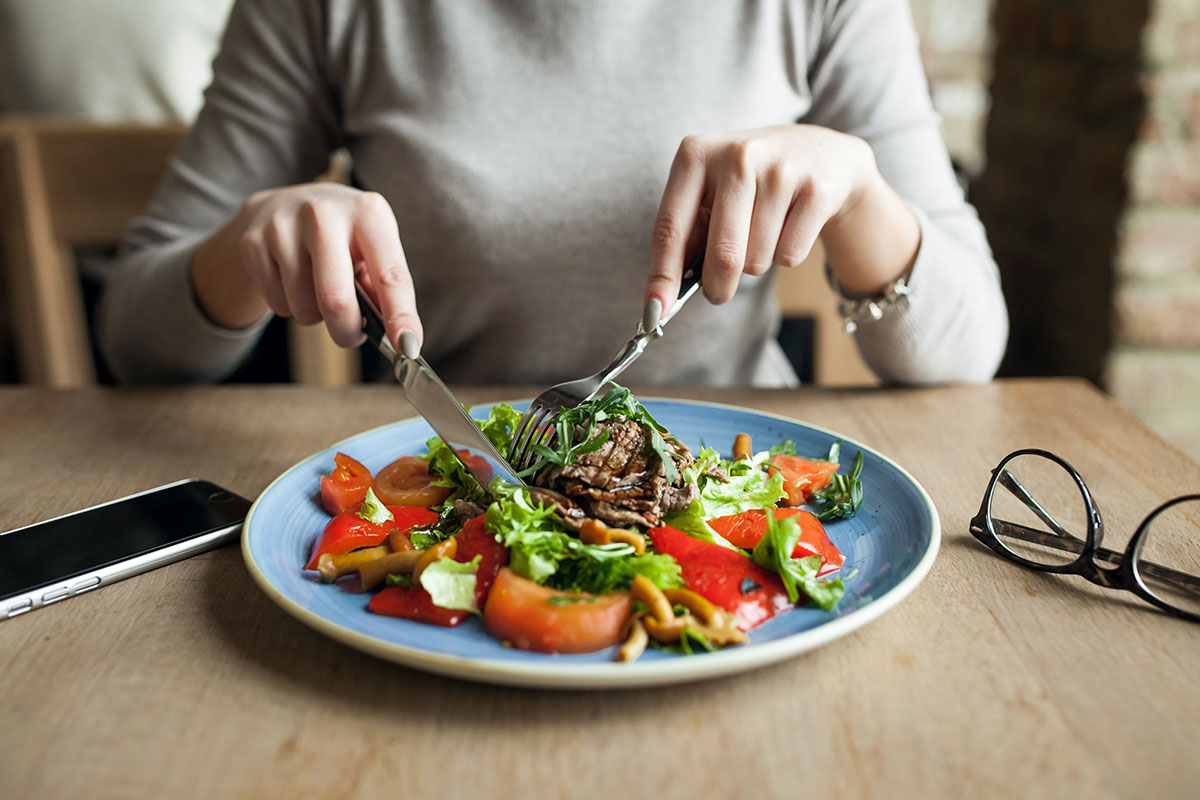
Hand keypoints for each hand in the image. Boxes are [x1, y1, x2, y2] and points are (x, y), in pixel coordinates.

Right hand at [190, 182, 420, 350]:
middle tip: (350, 334)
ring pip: (304, 309)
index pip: (390, 274)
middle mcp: (324, 213)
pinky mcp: (253, 243)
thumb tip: (399, 337)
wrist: (285, 205)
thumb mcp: (373, 247)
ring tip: (318, 291)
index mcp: (367, 213)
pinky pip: (278, 305)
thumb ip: (385, 288)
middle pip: (335, 300)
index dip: (401, 315)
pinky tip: (293, 282)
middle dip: (347, 331)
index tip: (408, 347)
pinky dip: (291, 307)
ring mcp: (283, 226)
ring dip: (316, 317)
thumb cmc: (343, 236)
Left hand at [644, 124, 917, 312]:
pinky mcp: (816, 190)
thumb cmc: (749, 184)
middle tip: (718, 292)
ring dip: (756, 262)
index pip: (670, 228)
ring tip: (764, 230)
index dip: (662, 276)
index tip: (655, 313)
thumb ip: (686, 237)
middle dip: (717, 286)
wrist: (820, 153)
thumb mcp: (709, 193)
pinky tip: (790, 225)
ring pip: (756, 260)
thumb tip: (662, 299)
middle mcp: (737, 156)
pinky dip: (786, 255)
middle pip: (722, 255)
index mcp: (695, 154)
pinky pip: (789, 256)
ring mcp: (780, 170)